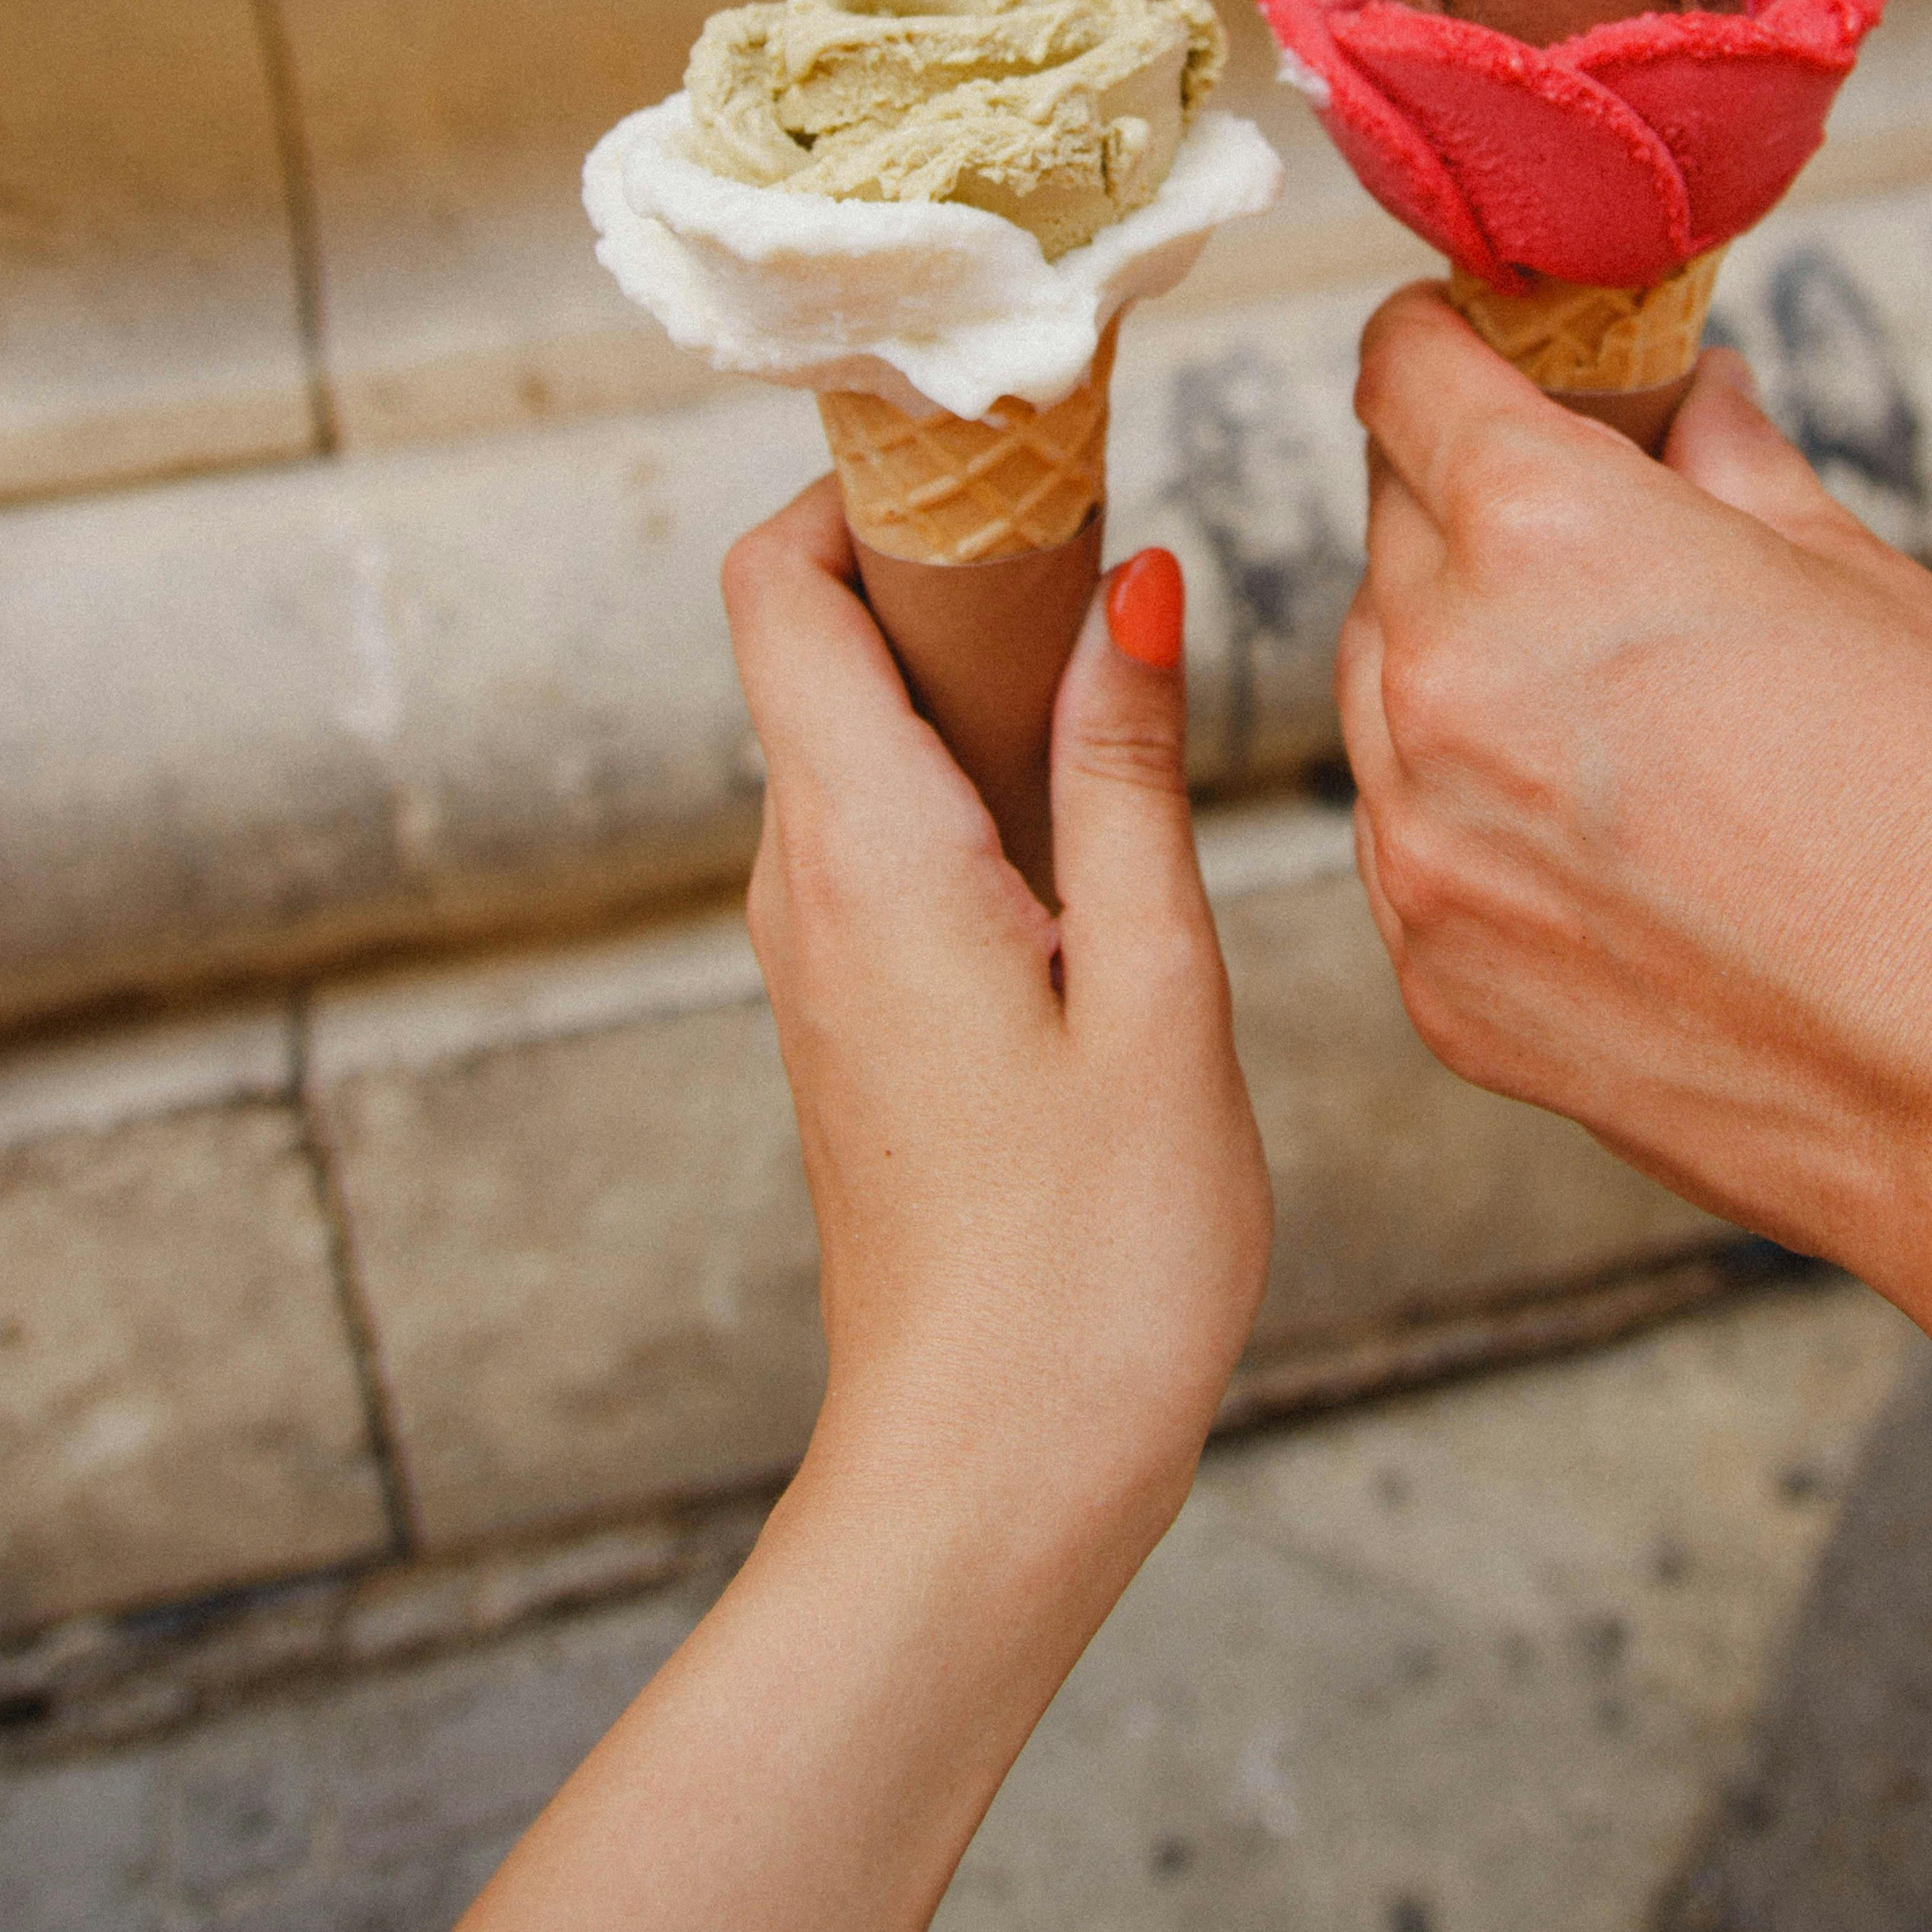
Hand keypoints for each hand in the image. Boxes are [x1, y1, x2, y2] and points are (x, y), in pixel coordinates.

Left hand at [728, 484, 1272, 1559]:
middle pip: (812, 639)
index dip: (861, 486)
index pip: (775, 585)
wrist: (991, 1476)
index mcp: (863, 852)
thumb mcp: (1155, 988)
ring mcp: (820, 948)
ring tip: (1124, 660)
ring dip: (970, 665)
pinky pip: (883, 822)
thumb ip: (1130, 772)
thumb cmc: (1090, 1259)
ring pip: (855, 730)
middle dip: (941, 557)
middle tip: (1102, 530)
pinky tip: (1098, 798)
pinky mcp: (858, 1005)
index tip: (999, 456)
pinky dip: (973, 763)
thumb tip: (1133, 580)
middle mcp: (806, 882)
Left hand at [1339, 286, 1931, 1347]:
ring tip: (1624, 706)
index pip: (1405, 373)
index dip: (1448, 345)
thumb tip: (1688, 401)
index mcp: (1540, 533)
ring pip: (1380, 684)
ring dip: (1460, 659)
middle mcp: (1442, 674)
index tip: (1483, 354)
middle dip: (1472, 506)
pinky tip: (1615, 837)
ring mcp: (1421, 841)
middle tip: (1595, 538)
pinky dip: (1474, 808)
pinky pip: (1411, 836)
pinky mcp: (1434, 976)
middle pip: (1391, 525)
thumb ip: (1727, 469)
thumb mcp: (1861, 578)